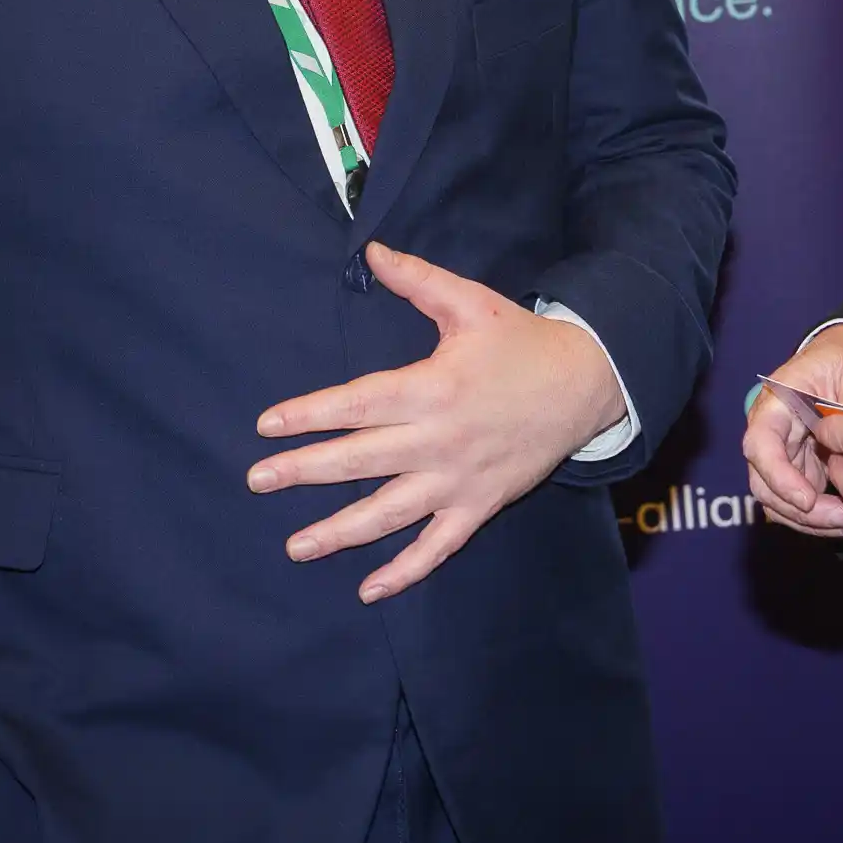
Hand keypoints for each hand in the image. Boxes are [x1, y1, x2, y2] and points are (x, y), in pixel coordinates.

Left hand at [250, 243, 625, 601]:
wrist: (584, 383)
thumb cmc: (520, 342)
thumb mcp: (471, 303)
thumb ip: (418, 281)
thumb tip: (373, 252)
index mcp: (435, 387)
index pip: (359, 404)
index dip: (310, 415)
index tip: (267, 426)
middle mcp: (441, 439)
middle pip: (361, 460)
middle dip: (304, 471)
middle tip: (257, 480)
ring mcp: (460, 479)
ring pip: (390, 513)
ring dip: (339, 533)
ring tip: (294, 546)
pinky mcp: (479, 505)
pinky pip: (438, 547)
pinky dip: (405, 572)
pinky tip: (369, 590)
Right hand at [741, 325, 842, 536]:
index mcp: (778, 399)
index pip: (760, 444)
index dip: (779, 477)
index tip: (808, 499)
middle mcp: (772, 429)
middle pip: (764, 482)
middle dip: (799, 510)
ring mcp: (784, 451)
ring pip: (779, 499)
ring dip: (810, 520)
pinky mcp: (800, 466)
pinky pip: (799, 501)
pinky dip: (819, 516)